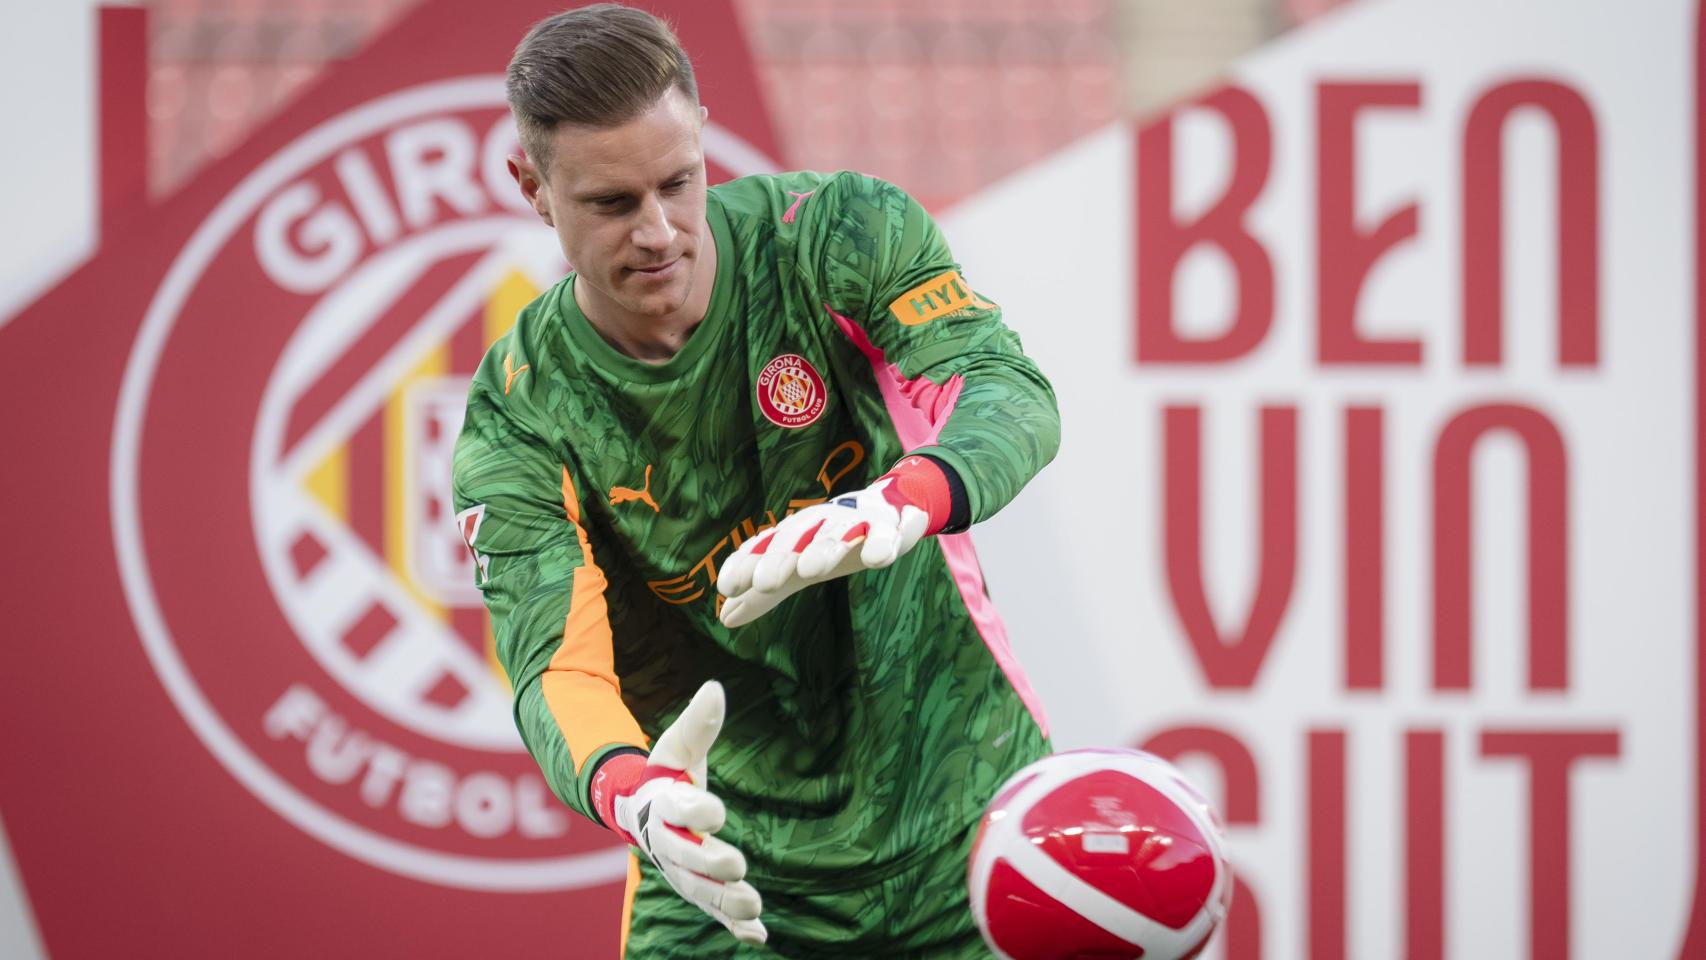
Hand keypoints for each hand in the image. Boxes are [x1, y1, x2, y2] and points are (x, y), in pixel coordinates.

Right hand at [595, 682, 765, 945]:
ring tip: (754, 907)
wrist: (644, 814)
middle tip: (736, 866)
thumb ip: (697, 725)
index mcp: (663, 807)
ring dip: (727, 902)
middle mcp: (670, 845)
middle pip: (687, 860)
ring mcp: (684, 873)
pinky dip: (735, 928)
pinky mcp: (701, 890)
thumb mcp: (677, 748)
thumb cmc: (667, 777)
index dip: (694, 812)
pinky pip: (716, 914)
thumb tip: (715, 688)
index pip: (677, 811)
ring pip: (702, 893)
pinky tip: (760, 937)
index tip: (716, 810)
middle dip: (710, 865)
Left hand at [717, 458, 945, 627]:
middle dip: (780, 556)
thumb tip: (724, 618)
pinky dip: (881, 543)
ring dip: (824, 548)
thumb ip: (762, 594)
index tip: (727, 586)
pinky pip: (885, 534)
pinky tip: (876, 558)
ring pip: (837, 533)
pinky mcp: (889, 526)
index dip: (746, 563)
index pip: (765, 546)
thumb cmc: (832, 543)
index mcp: (794, 534)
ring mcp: (855, 522)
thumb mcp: (795, 570)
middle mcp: (819, 523)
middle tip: (765, 582)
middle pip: (797, 536)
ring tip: (812, 568)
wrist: (888, 509)